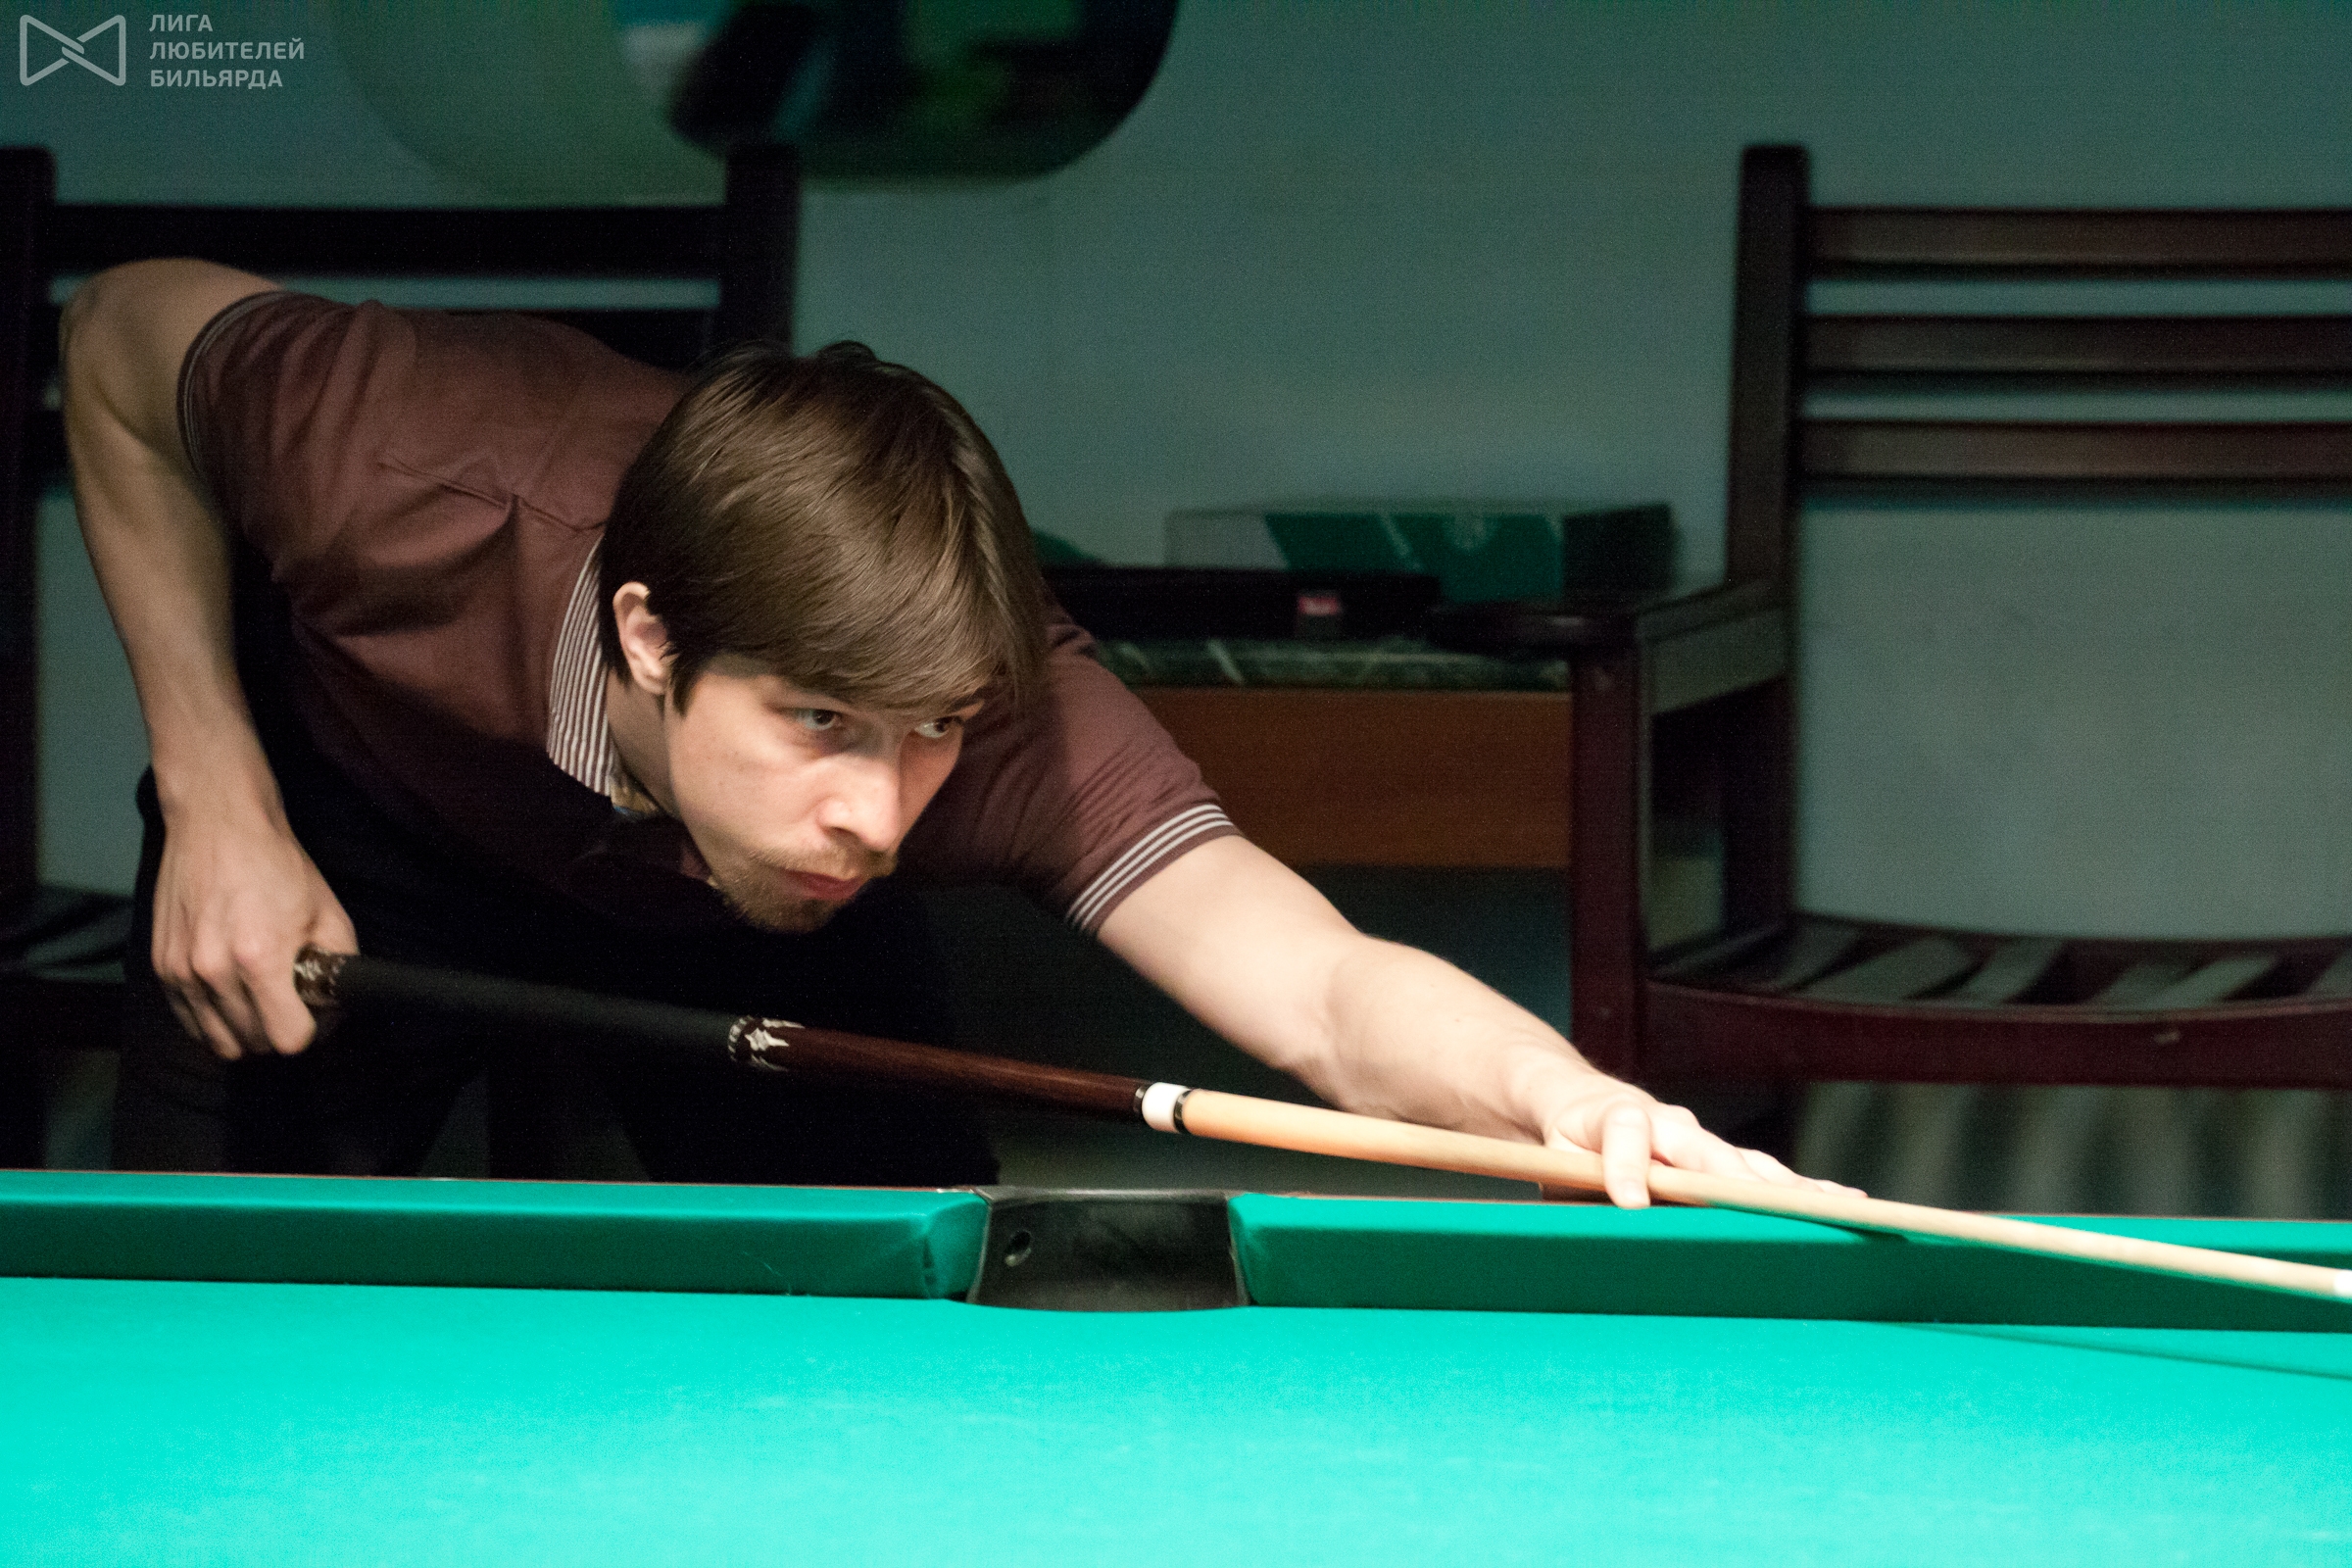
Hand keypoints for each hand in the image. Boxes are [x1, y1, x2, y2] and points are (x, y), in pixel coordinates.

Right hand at [150, 796, 355, 1059]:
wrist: (219, 825)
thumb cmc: (275, 865)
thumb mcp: (328, 913)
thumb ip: (339, 966)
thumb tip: (337, 1004)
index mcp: (259, 959)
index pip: (287, 1040)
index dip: (311, 1031)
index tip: (314, 1015)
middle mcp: (213, 971)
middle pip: (254, 1044)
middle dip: (280, 1030)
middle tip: (292, 1003)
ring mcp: (181, 972)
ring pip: (219, 1042)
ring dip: (246, 1032)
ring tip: (262, 1001)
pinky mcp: (161, 967)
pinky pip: (190, 1024)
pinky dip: (214, 1021)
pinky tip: (234, 996)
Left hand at [1539, 1079, 1862, 1208]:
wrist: (1582, 1106)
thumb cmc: (1567, 1140)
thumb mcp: (1554, 1156)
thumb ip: (1575, 1178)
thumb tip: (1619, 1207)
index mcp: (1618, 1116)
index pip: (1626, 1130)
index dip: (1629, 1165)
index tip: (1632, 1201)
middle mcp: (1671, 1124)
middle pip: (1709, 1151)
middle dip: (1739, 1183)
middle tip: (1768, 1209)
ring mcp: (1702, 1142)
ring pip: (1748, 1164)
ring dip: (1788, 1188)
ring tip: (1834, 1207)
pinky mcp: (1722, 1159)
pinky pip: (1764, 1175)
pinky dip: (1801, 1190)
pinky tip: (1843, 1202)